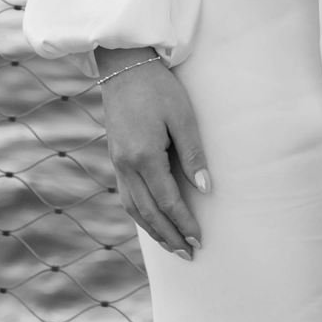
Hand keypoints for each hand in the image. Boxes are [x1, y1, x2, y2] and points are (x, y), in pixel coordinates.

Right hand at [97, 52, 209, 259]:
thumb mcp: (183, 116)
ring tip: (173, 246)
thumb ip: (193, 154)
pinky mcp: (116, 159)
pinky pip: (127, 198)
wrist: (124, 67)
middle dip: (169, 236)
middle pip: (149, 213)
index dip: (184, 223)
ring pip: (134, 209)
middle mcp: (126, 166)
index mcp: (144, 156)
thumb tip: (206, 190)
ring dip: (154, 231)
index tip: (199, 241)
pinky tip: (152, 221)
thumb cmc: (159, 88)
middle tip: (189, 254)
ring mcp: (117, 164)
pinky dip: (141, 215)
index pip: (168, 201)